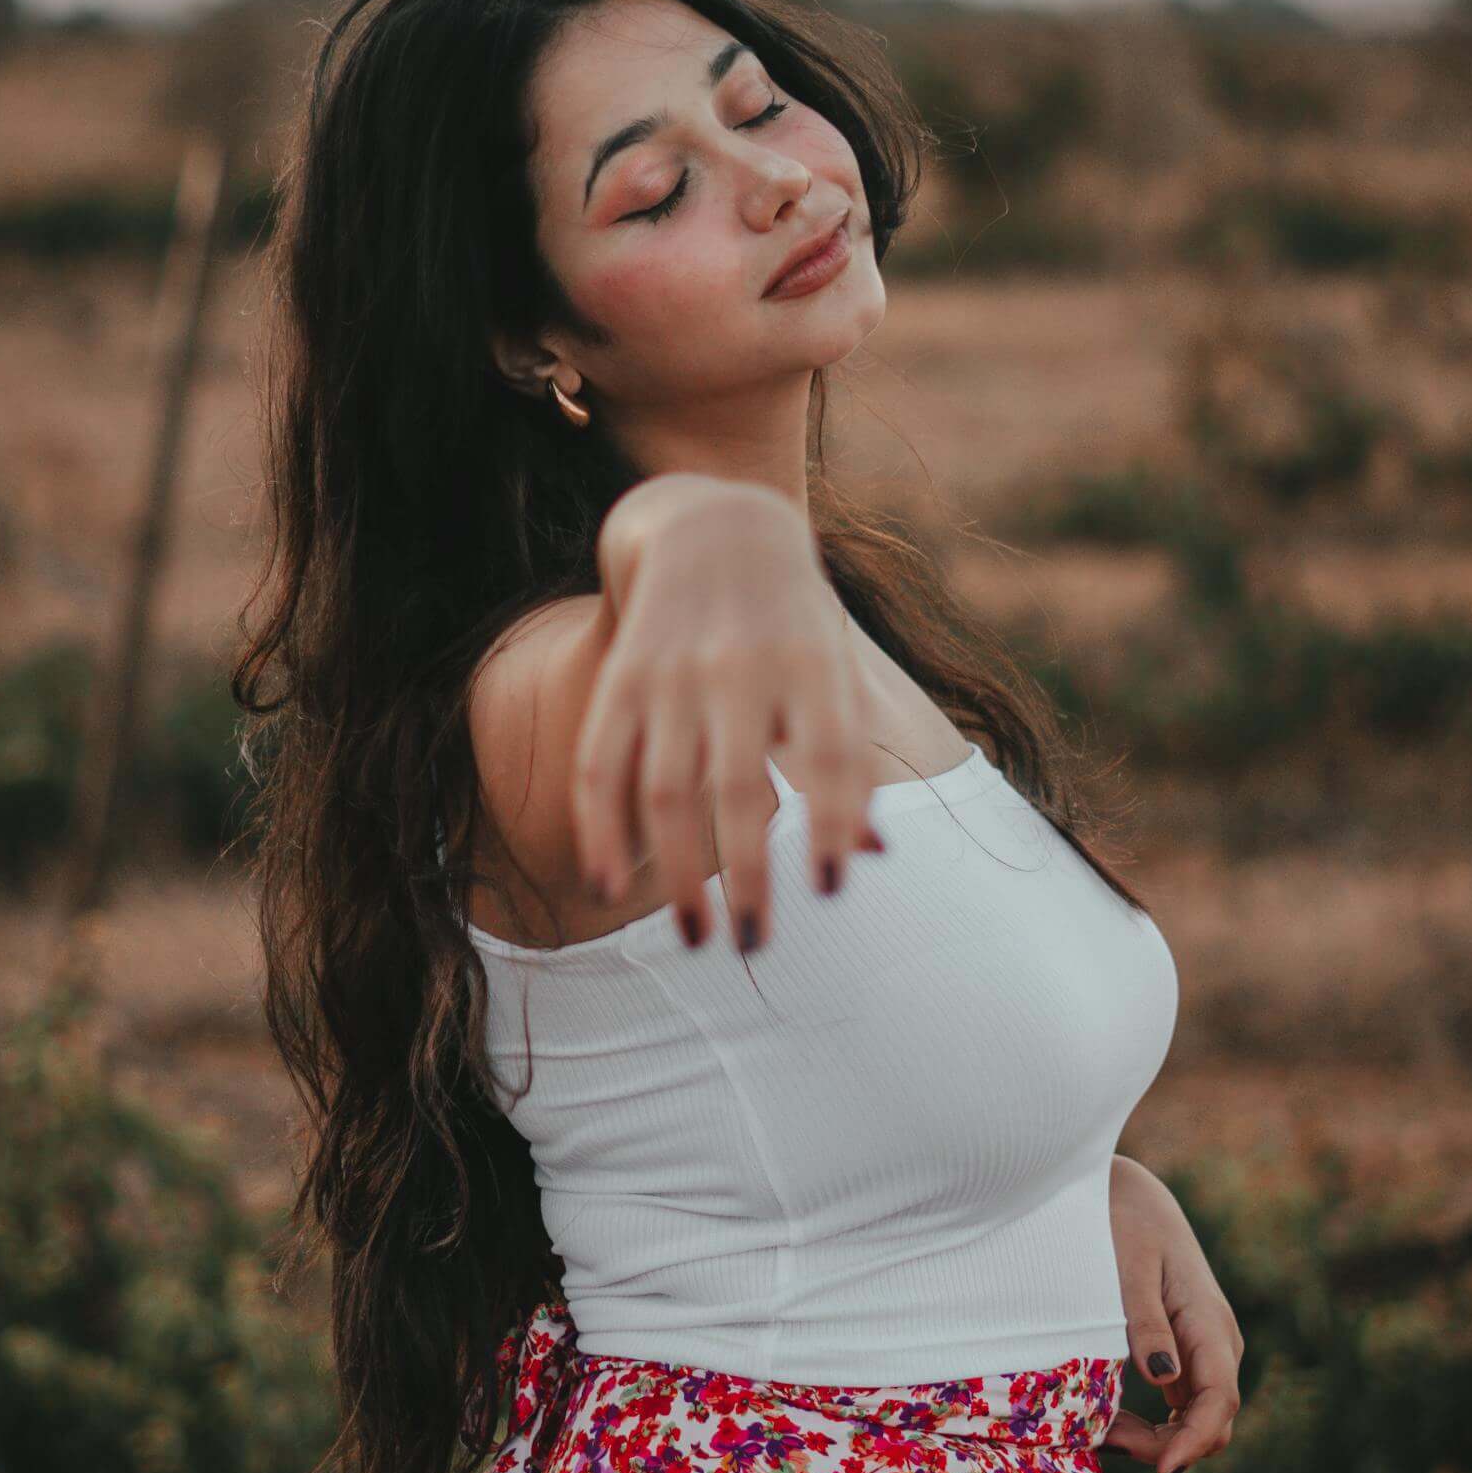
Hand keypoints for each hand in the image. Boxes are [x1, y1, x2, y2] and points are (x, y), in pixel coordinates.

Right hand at [579, 475, 885, 952]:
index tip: (829, 890)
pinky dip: (598, 828)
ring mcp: (672, 673)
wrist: (711, 525)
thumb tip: (872, 855)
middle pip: (740, 790)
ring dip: (677, 874)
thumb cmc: (792, 620)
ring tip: (695, 937)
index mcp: (811, 663)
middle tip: (754, 947)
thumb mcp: (835, 668)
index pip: (829, 755)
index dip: (831, 824)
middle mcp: (740, 667)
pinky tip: (606, 883)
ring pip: (667, 791)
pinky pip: (600, 763)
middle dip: (747, 876)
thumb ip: (851, 758)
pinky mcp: (619, 678)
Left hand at [1101, 1155, 1244, 1472]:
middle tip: (1103, 1444)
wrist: (1132, 1195)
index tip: (1160, 1472)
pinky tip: (1106, 1421)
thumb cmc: (1126, 1223)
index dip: (1193, 1442)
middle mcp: (1217, 1345)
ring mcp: (1203, 1352)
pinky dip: (1149, 1425)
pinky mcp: (1185, 1354)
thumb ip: (1147, 1322)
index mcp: (1209, 1324)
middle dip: (1165, 1448)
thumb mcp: (1131, 1267)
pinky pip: (1178, 1406)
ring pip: (1194, 1420)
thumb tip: (1165, 1380)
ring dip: (1154, 1440)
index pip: (1218, 1401)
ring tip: (1096, 1434)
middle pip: (1210, 1422)